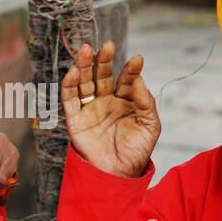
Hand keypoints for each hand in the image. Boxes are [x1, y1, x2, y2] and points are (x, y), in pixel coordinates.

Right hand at [60, 40, 160, 178]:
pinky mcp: (76, 118)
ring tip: (86, 49)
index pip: (127, 79)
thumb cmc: (137, 151)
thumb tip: (139, 80)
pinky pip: (70, 98)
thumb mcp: (150, 126)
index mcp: (126, 101)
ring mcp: (90, 108)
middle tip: (108, 46)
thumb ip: (146, 103)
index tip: (137, 60)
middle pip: (102, 75)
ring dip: (84, 65)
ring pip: (85, 82)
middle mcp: (107, 100)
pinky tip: (75, 72)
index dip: (131, 70)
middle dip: (104, 60)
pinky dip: (70, 84)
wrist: (118, 174)